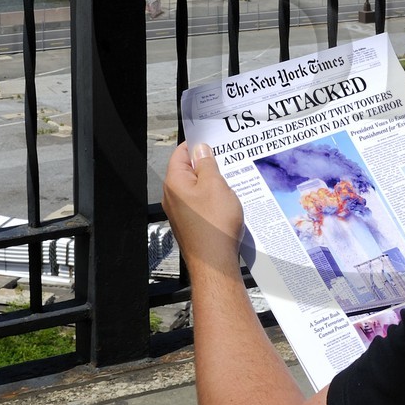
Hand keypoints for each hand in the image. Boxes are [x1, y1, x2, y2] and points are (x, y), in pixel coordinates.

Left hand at [163, 142, 243, 268]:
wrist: (215, 262)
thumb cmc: (214, 225)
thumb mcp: (215, 185)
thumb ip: (207, 164)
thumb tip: (201, 150)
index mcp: (175, 182)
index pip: (181, 153)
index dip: (197, 145)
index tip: (212, 141)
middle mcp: (173, 197)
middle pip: (189, 171)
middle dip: (208, 166)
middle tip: (227, 163)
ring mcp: (181, 212)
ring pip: (197, 189)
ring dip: (213, 185)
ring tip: (231, 185)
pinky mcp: (191, 224)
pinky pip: (201, 205)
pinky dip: (213, 201)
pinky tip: (228, 204)